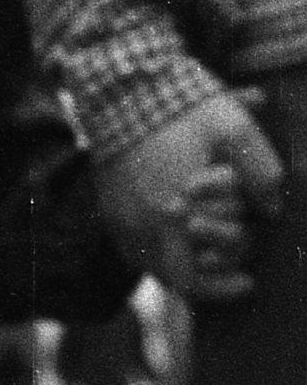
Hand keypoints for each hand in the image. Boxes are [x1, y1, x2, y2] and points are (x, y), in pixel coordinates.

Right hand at [100, 90, 283, 307]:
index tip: (248, 283)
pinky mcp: (111, 213)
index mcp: (172, 214)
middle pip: (173, 280)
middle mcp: (141, 228)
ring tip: (209, 256)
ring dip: (184, 266)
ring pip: (152, 267)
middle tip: (234, 267)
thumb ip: (261, 170)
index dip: (222, 288)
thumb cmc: (182, 111)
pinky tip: (180, 238)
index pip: (191, 279)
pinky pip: (135, 248)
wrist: (122, 96)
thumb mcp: (234, 128)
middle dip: (207, 279)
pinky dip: (161, 251)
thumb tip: (273, 208)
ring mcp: (122, 223)